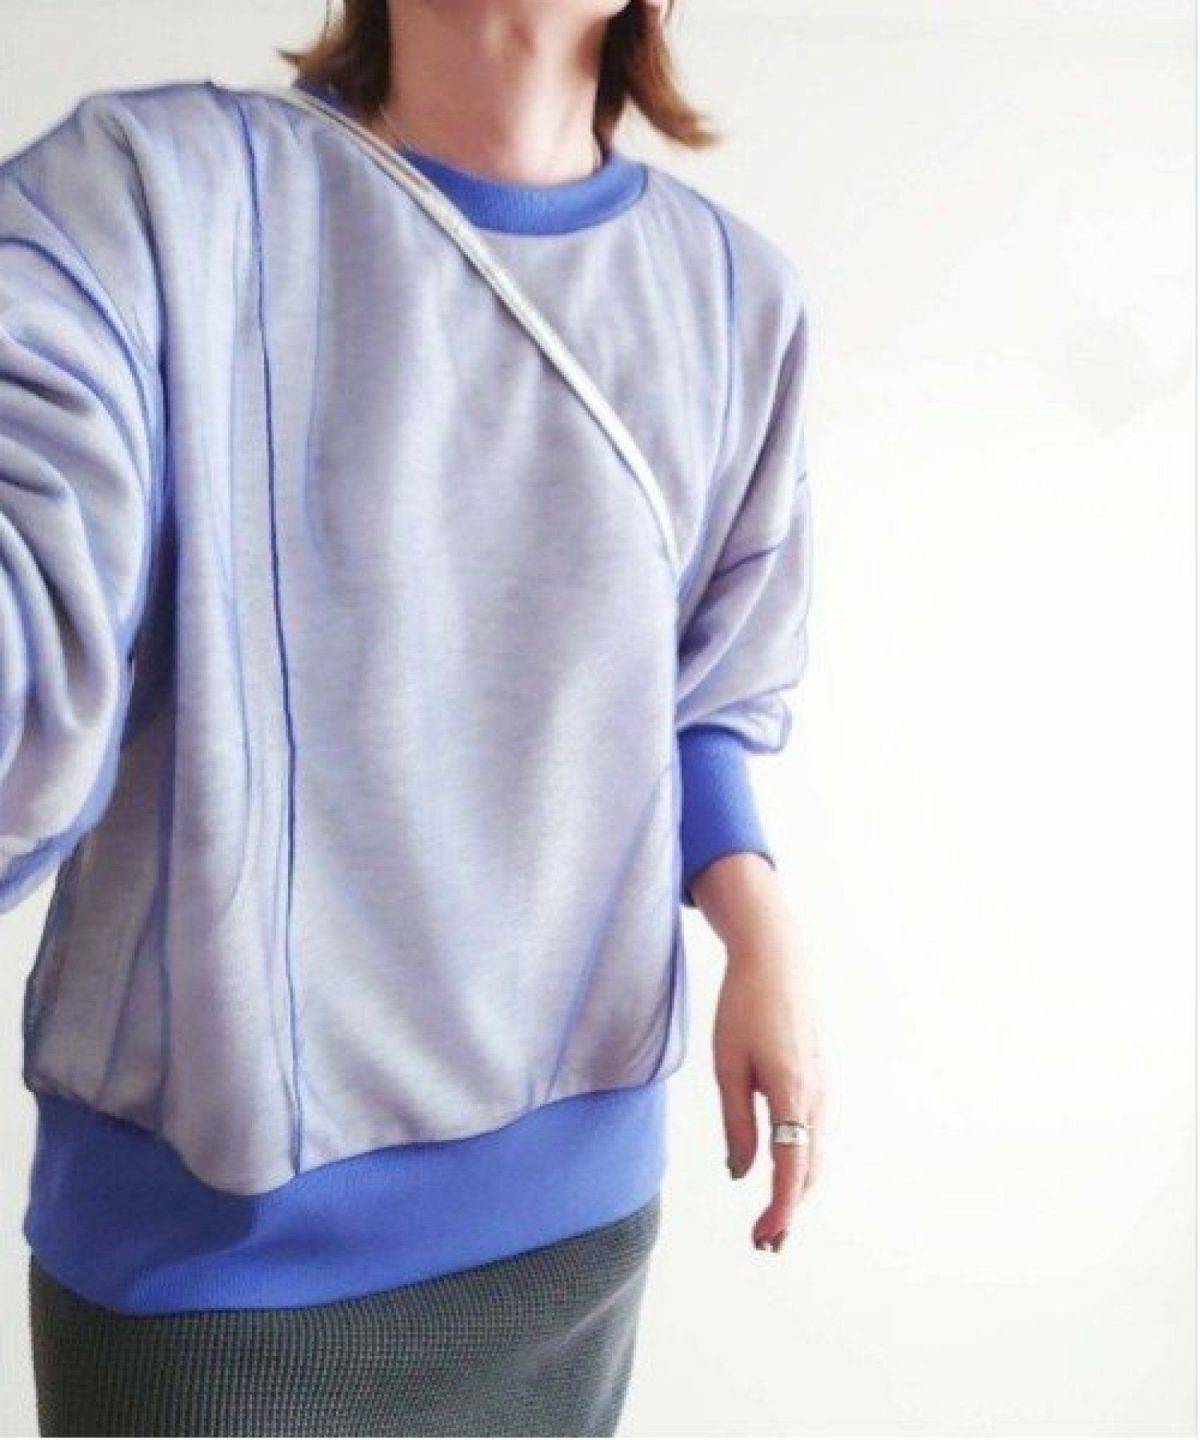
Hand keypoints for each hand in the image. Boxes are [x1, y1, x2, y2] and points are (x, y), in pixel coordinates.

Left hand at [713, 940, 825, 1251]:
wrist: (775, 959)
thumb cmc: (744, 1008)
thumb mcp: (728, 1066)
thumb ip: (736, 1123)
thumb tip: (741, 1174)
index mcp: (792, 1093)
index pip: (791, 1168)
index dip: (779, 1210)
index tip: (763, 1240)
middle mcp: (815, 1096)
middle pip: (808, 1169)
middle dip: (789, 1209)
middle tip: (764, 1243)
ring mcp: (820, 1086)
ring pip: (813, 1151)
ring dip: (796, 1188)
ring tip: (771, 1218)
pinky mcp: (816, 1077)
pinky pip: (811, 1131)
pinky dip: (800, 1160)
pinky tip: (782, 1169)